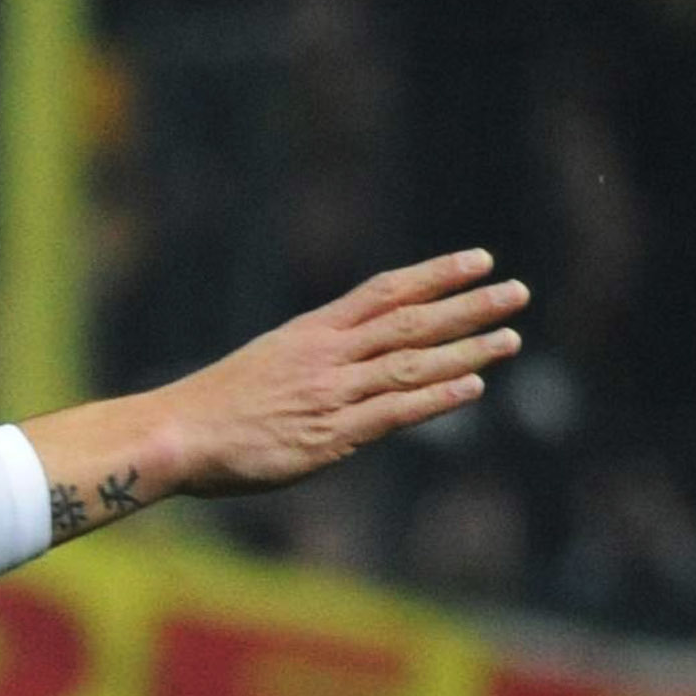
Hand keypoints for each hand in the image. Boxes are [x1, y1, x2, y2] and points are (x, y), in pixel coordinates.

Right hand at [170, 251, 527, 493]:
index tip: (478, 260)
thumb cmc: (213, 408)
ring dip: (467, 349)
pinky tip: (474, 387)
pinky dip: (436, 397)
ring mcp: (333, 393)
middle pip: (412, 321)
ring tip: (511, 337)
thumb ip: (312, 361)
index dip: (435, 275)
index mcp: (313, 332)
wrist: (178, 434)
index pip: (385, 291)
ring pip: (412, 363)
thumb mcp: (267, 364)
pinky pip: (395, 411)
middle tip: (517, 291)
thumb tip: (347, 364)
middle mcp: (330, 355)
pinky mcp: (332, 435)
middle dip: (468, 305)